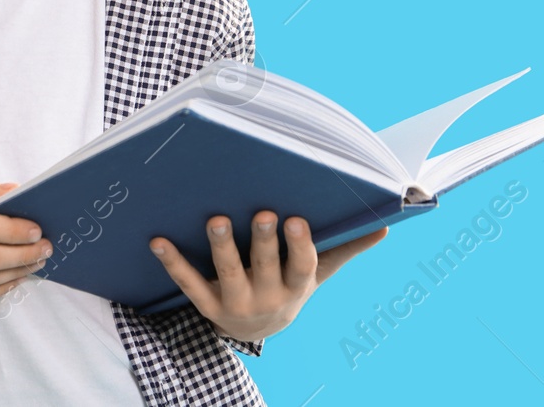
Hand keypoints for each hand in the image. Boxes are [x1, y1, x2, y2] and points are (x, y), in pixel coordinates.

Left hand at [149, 212, 387, 342]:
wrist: (256, 329)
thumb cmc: (290, 285)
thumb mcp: (318, 272)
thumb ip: (346, 248)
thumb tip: (385, 226)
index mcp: (296, 286)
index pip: (302, 267)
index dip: (300, 246)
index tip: (298, 220)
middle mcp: (268, 296)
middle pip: (266, 266)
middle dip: (263, 241)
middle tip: (261, 213)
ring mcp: (236, 302)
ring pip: (229, 273)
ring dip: (222, 246)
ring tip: (216, 219)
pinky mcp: (208, 304)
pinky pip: (189, 283)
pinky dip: (173, 262)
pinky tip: (157, 240)